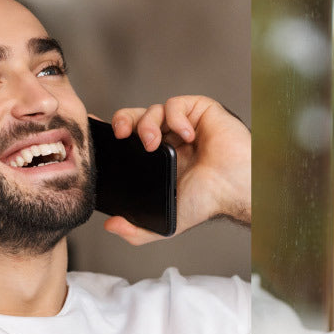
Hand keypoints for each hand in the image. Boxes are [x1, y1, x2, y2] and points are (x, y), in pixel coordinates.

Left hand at [103, 95, 249, 244]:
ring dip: (147, 123)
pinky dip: (175, 116)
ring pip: (153, 109)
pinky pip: (176, 103)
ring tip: (154, 143)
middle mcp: (171, 139)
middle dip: (123, 122)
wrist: (234, 189)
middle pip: (136, 118)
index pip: (131, 138)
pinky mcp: (200, 111)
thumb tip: (110, 226)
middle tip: (122, 135)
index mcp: (161, 159)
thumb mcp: (167, 221)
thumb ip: (139, 229)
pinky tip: (185, 135)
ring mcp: (185, 124)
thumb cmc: (210, 201)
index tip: (98, 133)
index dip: (114, 132)